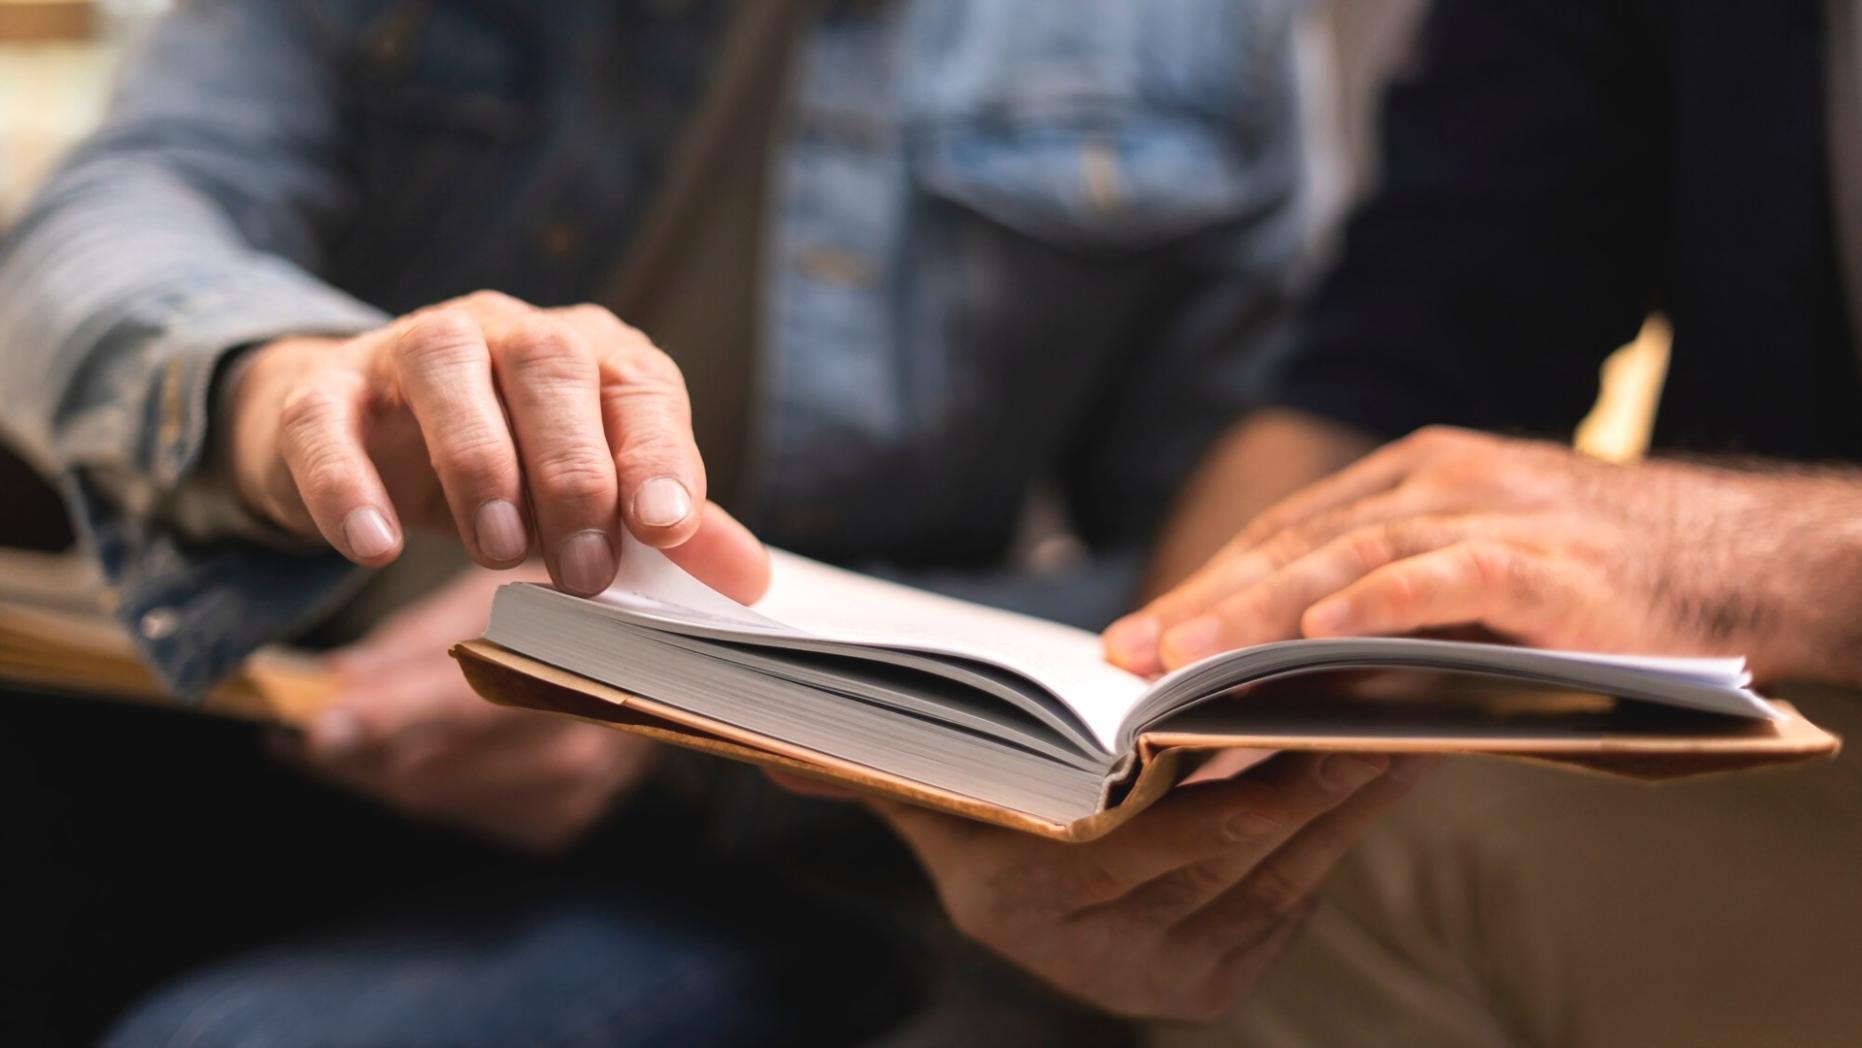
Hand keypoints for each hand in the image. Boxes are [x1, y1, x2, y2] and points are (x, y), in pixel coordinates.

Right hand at [228, 290, 713, 594]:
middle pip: (550, 365)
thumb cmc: (514, 467)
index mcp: (592, 353)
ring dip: (479, 463)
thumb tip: (749, 582)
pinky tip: (374, 549)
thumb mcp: (596, 498)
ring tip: (496, 552)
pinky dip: (348, 484)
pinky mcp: (326, 390)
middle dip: (574, 472)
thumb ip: (668, 530)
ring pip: (448, 370)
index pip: (639, 386)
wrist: (371, 439)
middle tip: (585, 573)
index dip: (657, 454)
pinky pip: (327, 420)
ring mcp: (412, 348)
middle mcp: (508, 329)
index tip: (667, 528)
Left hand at [278, 565, 644, 851]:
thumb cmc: (580, 606)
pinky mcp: (562, 822)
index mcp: (578, 665)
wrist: (678, 662)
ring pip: (435, 797)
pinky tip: (414, 753)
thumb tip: (337, 680)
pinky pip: (464, 813)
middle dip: (358, 747)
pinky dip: (428, 783)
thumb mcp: (506, 593)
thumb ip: (422, 641)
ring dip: (381, 768)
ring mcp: (572, 792)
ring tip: (343, 735)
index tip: (314, 726)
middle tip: (305, 723)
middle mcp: (580, 741)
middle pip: (432, 767)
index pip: (464, 699)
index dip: (384, 716)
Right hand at [869, 753, 1432, 1020]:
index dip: (1217, 782)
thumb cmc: (979, 814)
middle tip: (1369, 697)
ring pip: (1276, 874)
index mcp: (1016, 903)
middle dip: (1305, 775)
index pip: (1139, 844)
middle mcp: (1091, 957)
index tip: (1278, 712)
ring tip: (1398, 717)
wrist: (1026, 896)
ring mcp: (1163, 977)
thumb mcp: (921, 793)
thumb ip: (859, 771)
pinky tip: (1382, 764)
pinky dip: (1344, 828)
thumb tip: (768, 755)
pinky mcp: (1221, 982)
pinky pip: (1299, 894)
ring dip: (1345, 798)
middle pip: (1223, 853)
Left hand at [1104, 426, 1851, 681]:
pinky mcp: (1543, 560)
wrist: (1732, 560)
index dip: (1206, 585)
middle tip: (1131, 657)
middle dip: (1206, 603)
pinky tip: (1318, 635)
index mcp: (1411, 480)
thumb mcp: (1471, 584)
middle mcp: (1438, 481)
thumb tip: (1283, 683)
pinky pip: (1446, 575)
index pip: (1285, 535)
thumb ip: (1390, 613)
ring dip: (1263, 610)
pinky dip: (1380, 603)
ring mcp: (1490, 511)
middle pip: (1297, 544)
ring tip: (1190, 656)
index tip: (1137, 638)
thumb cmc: (1588, 587)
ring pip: (1352, 557)